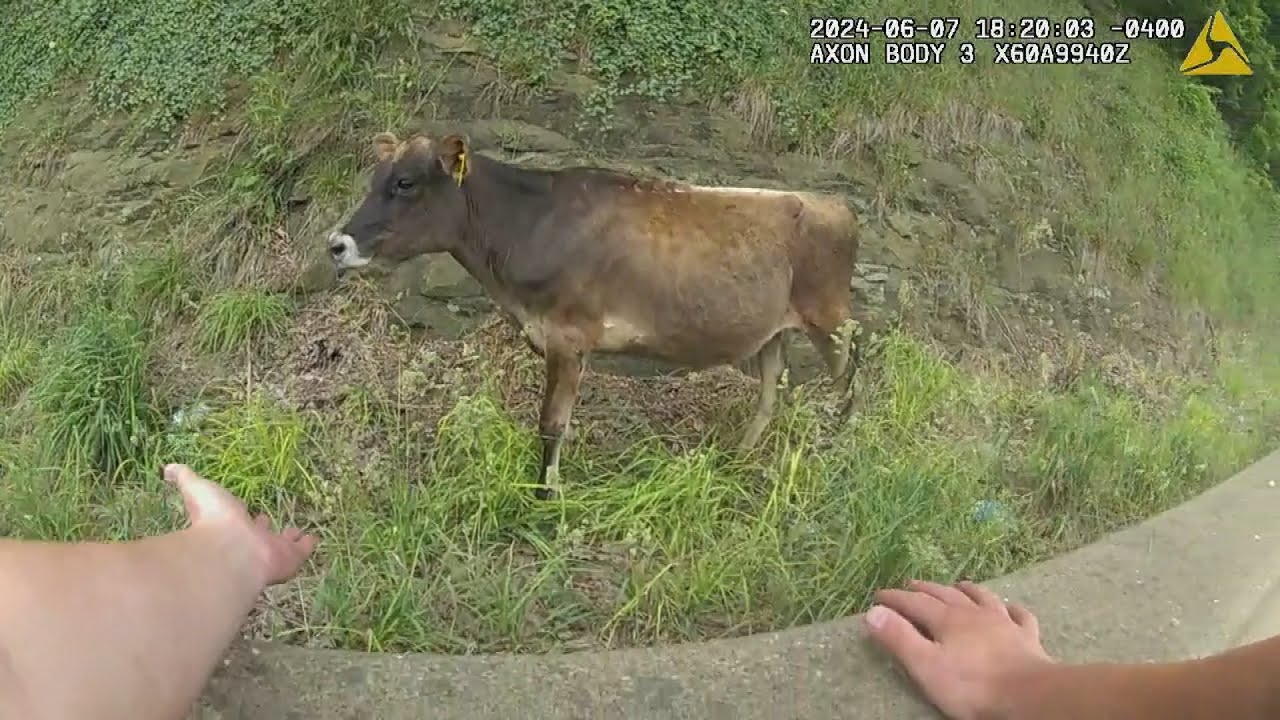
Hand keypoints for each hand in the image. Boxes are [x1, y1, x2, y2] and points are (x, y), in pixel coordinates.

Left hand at [163, 463, 317, 585]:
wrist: (229, 552)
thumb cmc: (213, 520)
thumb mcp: (198, 490)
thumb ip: (185, 479)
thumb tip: (167, 469)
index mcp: (230, 525)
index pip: (239, 520)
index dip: (243, 515)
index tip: (248, 511)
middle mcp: (249, 540)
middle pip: (258, 533)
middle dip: (263, 527)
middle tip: (267, 521)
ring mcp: (269, 550)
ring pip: (280, 543)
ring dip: (287, 538)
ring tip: (295, 532)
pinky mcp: (289, 558)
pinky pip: (301, 551)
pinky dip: (307, 545)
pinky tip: (313, 540)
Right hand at [864, 580, 1054, 719]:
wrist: (1028, 696)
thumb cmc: (972, 685)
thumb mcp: (926, 665)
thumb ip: (899, 638)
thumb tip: (873, 611)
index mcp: (947, 620)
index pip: (914, 603)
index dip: (895, 598)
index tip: (878, 596)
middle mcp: (974, 614)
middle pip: (945, 595)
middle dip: (926, 589)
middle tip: (911, 585)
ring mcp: (1004, 623)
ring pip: (983, 598)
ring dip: (968, 590)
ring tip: (958, 585)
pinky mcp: (1027, 638)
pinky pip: (1020, 616)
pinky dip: (1012, 609)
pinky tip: (1011, 608)